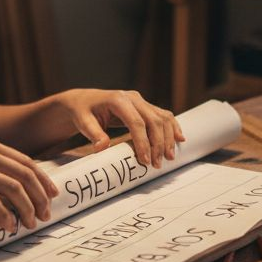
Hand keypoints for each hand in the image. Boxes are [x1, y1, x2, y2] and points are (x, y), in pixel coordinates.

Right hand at [0, 138, 57, 233]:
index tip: (52, 196)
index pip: (25, 162)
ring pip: (12, 189)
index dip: (43, 181)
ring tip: (29, 223)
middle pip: (24, 176)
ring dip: (26, 209)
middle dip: (39, 198)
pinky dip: (4, 216)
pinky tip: (8, 226)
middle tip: (44, 215)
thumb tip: (7, 186)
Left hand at [57, 89, 184, 168]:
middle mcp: (133, 97)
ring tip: (169, 157)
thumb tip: (102, 147)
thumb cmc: (82, 112)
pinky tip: (179, 139)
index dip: (143, 142)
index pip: (136, 122)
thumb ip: (93, 134)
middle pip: (153, 120)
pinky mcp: (145, 106)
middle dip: (158, 143)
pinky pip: (163, 115)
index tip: (145, 160)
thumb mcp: (83, 122)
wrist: (84, 101)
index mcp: (118, 99)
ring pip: (162, 117)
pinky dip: (172, 126)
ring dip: (168, 137)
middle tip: (157, 164)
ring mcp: (140, 100)